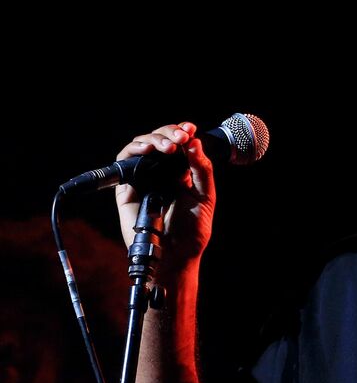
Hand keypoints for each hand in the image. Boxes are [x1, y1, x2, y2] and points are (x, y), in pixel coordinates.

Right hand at [114, 122, 215, 276]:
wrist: (175, 255)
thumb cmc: (192, 231)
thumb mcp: (204, 197)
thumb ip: (201, 170)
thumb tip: (194, 142)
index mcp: (180, 173)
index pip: (178, 145)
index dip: (182, 132)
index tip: (190, 128)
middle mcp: (161, 173)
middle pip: (159, 140)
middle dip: (170, 133)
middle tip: (182, 136)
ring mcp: (143, 178)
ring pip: (141, 146)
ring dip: (155, 139)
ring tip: (170, 145)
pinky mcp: (127, 187)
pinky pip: (125, 161)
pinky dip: (135, 150)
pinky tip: (149, 150)